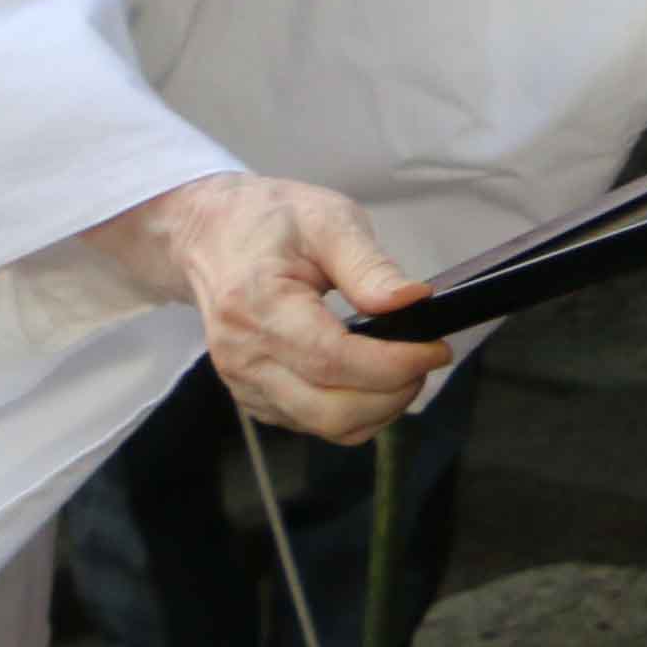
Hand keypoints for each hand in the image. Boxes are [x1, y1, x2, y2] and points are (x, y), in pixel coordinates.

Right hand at [89, 173, 451, 442]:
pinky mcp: (254, 398)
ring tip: (405, 368)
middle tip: (426, 358)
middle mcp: (244, 357)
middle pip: (332, 410)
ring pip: (327, 426)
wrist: (211, 236)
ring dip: (379, 408)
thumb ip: (370, 266)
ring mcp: (244, 383)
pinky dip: (354, 412)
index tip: (435, 350)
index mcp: (258, 306)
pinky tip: (371, 377)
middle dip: (394, 393)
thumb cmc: (268, 222)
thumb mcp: (327, 220)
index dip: (394, 365)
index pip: (334, 360)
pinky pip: (313, 425)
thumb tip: (412, 300)